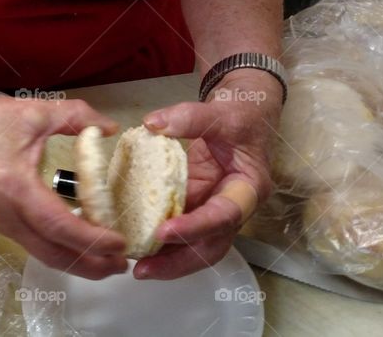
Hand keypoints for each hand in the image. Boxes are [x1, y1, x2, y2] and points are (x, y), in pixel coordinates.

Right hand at [0, 89, 128, 279]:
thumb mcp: (36, 112)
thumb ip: (77, 116)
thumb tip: (109, 127)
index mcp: (16, 187)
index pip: (59, 225)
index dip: (92, 239)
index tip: (120, 242)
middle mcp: (6, 213)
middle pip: (53, 254)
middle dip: (91, 265)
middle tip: (123, 263)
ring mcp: (1, 222)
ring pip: (45, 255)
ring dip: (78, 262)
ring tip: (109, 260)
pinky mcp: (0, 223)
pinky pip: (36, 245)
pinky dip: (62, 250)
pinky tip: (82, 244)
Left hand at [133, 70, 281, 279]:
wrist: (245, 112)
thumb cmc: (240, 115)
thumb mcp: (219, 111)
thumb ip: (189, 117)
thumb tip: (153, 124)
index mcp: (248, 189)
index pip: (223, 216)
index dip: (195, 227)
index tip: (163, 232)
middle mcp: (233, 207)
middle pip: (211, 246)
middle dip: (178, 261)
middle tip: (143, 270)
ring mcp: (213, 209)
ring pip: (195, 246)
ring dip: (167, 259)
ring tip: (136, 267)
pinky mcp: (196, 204)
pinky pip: (180, 228)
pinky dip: (160, 240)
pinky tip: (135, 243)